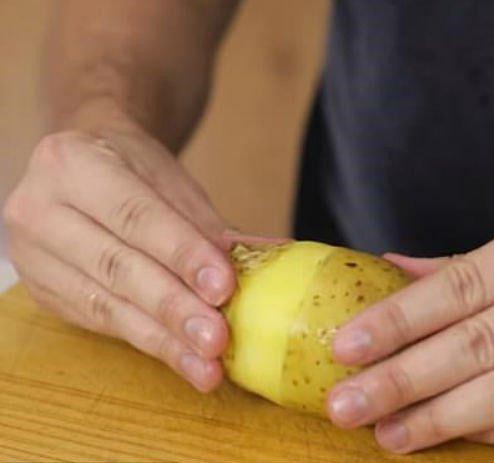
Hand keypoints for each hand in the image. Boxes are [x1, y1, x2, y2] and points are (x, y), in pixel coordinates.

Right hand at [3, 115, 238, 391]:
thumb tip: (265, 258)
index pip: (136, 216)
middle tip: (217, 338)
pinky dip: (148, 341)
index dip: (182, 255)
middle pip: (117, 267)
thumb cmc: (131, 168)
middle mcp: (41, 209)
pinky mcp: (45, 292)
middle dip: (174, 307)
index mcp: (74, 163)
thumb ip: (205, 223)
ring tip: (206, 364)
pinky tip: (183, 358)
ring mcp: (36, 255)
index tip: (223, 287)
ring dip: (164, 340)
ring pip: (107, 305)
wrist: (81, 164)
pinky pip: (102, 322)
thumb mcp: (168, 177)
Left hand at [327, 196, 493, 451]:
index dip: (399, 320)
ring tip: (389, 434)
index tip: (347, 347)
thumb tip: (395, 273)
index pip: (464, 284)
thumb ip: (478, 262)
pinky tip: (456, 437)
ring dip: (443, 419)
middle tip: (347, 405)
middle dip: (404, 379)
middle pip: (480, 343)